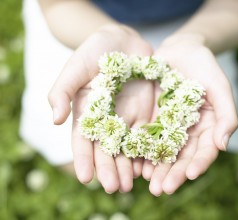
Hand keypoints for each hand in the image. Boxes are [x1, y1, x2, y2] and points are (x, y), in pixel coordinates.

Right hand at [48, 24, 153, 192]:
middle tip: (114, 188)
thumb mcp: (75, 67)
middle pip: (108, 149)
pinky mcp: (148, 114)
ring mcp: (129, 119)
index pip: (83, 140)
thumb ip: (62, 91)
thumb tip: (55, 120)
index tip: (86, 178)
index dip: (84, 159)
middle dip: (110, 169)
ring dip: (130, 167)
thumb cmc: (95, 51)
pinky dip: (150, 151)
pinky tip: (152, 166)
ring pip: (129, 148)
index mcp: (88, 113)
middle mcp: (108, 121)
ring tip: (131, 185)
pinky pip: (150, 135)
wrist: (125, 43)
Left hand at [142, 35, 237, 195]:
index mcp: (208, 127)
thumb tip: (224, 144)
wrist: (180, 50)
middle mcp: (188, 131)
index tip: (191, 174)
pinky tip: (133, 163)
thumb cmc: (204, 65)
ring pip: (162, 152)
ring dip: (155, 169)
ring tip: (147, 184)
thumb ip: (226, 114)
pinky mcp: (151, 119)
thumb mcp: (220, 86)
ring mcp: (168, 127)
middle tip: (162, 189)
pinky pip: (145, 137)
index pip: (205, 150)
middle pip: (181, 157)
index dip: (199, 163)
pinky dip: (140, 151)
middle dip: (173, 174)